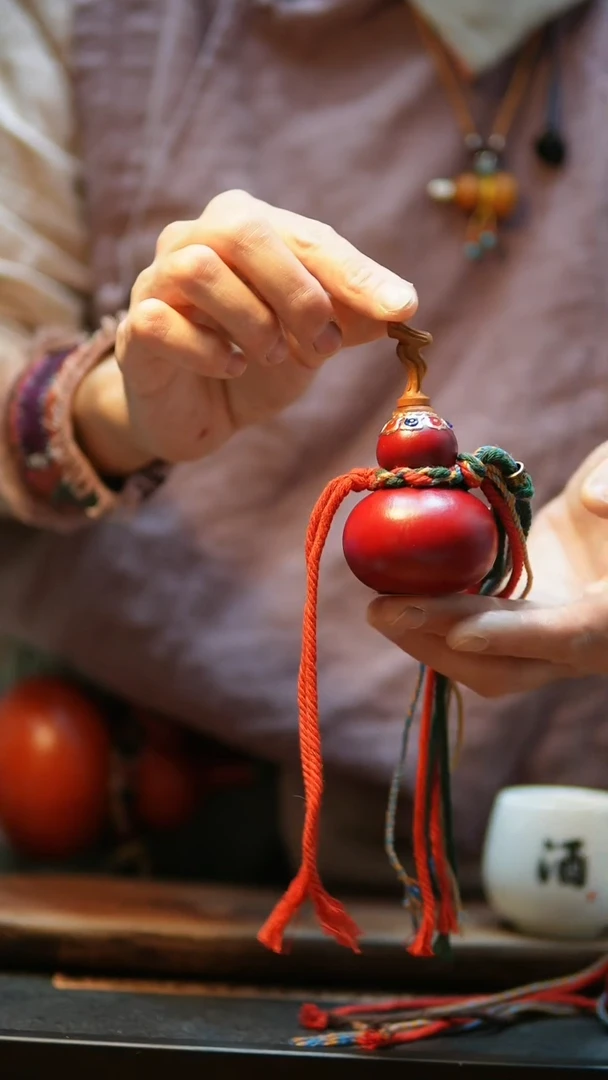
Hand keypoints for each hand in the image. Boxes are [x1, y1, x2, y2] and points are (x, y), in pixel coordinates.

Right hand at [73, 190, 416, 473]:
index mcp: (249, 227)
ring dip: (252, 320)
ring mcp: (156, 281)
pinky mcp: (134, 330)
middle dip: (296, 291)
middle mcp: (195, 239)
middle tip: (323, 345)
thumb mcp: (315, 338)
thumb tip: (403, 303)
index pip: (305, 235)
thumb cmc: (259, 359)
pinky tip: (232, 366)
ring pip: (197, 269)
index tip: (398, 309)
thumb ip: (353, 315)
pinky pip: (161, 322)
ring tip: (274, 355)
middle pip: (241, 230)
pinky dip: (208, 350)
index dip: (354, 273)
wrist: (201, 411)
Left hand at [367, 443, 607, 696]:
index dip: (513, 636)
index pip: (568, 635)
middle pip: (508, 665)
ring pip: (483, 666)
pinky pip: (471, 643)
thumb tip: (593, 500)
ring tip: (378, 609)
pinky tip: (393, 599)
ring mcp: (545, 645)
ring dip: (426, 642)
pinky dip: (431, 626)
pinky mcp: (516, 631)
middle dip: (442, 641)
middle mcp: (581, 644)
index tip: (462, 634)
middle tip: (384, 612)